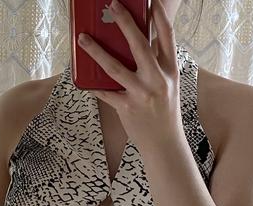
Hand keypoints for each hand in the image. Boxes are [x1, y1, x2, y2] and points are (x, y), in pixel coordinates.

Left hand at [77, 0, 183, 149]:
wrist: (165, 144)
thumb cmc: (164, 112)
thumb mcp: (169, 85)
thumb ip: (157, 63)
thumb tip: (142, 40)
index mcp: (170, 71)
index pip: (167, 36)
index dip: (159, 15)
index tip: (150, 0)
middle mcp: (157, 80)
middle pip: (139, 45)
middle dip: (125, 22)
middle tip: (112, 5)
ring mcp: (141, 94)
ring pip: (115, 67)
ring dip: (96, 51)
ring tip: (83, 38)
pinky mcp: (127, 108)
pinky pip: (106, 92)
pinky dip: (93, 84)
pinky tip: (82, 77)